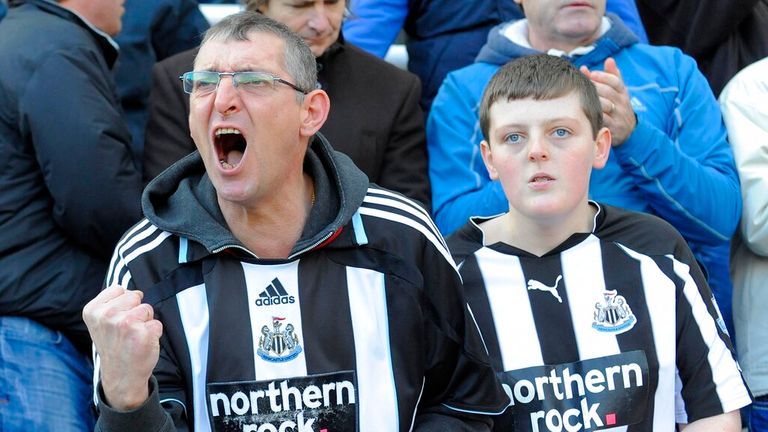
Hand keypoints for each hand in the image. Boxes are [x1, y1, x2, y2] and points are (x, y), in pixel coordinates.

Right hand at [83, 285, 162, 409]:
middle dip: (135, 310)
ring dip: (145, 322)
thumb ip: (112, 303)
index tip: (115, 321)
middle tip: (126, 330)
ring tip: (134, 337)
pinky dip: (154, 333)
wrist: (120, 376)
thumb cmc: (114, 345)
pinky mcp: (144, 333)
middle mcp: (107, 315)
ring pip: (147, 309)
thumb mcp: (101, 322)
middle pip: (135, 297)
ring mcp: (126, 324)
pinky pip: (157, 323)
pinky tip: (142, 345)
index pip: (119, 289)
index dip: (122, 304)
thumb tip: (136, 292)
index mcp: (93, 310)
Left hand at [580, 58, 636, 145]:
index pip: (616, 82)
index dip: (604, 76)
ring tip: (579, 96)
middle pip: (608, 92)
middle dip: (594, 87)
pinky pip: (601, 120)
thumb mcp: (619, 92)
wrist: (629, 131)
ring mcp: (618, 116)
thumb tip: (609, 60)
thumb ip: (613, 76)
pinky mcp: (612, 128)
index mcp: (623, 93)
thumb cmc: (618, 106)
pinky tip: (581, 110)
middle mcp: (622, 104)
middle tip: (581, 83)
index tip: (592, 73)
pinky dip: (592, 115)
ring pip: (604, 106)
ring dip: (592, 100)